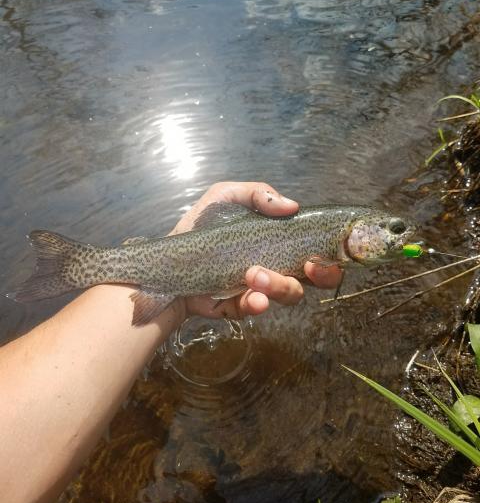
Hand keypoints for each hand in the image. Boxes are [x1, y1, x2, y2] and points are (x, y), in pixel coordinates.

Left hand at [170, 182, 342, 321]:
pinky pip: (258, 308)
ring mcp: (260, 288)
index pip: (316, 248)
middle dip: (322, 274)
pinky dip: (257, 304)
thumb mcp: (225, 197)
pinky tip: (251, 297)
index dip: (332, 251)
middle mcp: (276, 265)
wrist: (165, 260)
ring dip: (280, 285)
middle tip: (308, 266)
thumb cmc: (198, 226)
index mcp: (278, 240)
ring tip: (254, 274)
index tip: (334, 249)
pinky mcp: (240, 307)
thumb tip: (292, 205)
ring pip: (290, 294)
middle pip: (315, 277)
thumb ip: (257, 194)